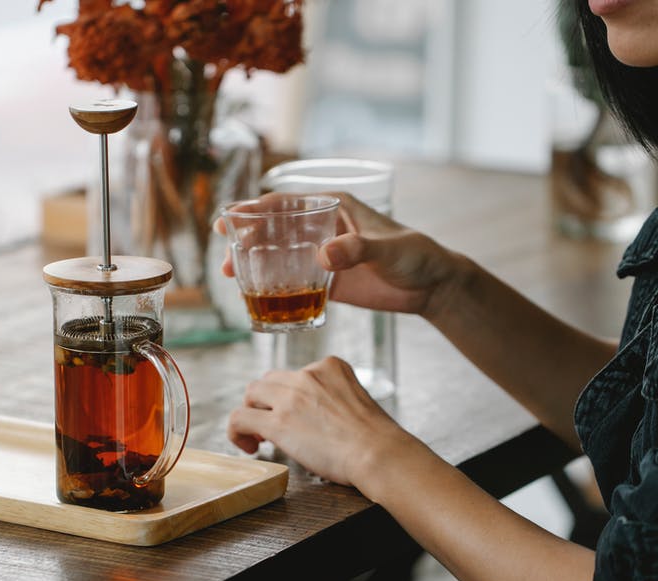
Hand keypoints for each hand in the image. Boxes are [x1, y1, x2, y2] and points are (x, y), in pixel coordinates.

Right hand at [214, 192, 457, 316]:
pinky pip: (294, 283)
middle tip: (224, 253)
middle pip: (274, 229)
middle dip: (245, 238)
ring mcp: (323, 255)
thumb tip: (323, 255)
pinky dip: (274, 289)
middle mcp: (323, 228)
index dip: (254, 209)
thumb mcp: (387, 249)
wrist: (433, 286)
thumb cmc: (416, 255)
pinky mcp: (328, 281)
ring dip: (254, 264)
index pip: (286, 202)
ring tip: (231, 277)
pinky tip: (256, 299)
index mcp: (334, 207)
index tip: (229, 219)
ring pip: (279, 255)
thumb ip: (356, 250)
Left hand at [227, 356, 419, 486]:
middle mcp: (308, 374)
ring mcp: (291, 396)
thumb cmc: (376, 439)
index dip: (289, 397)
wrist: (379, 454)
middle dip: (268, 402)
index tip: (296, 417)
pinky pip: (239, 418)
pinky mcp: (277, 422)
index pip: (296, 375)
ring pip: (252, 394)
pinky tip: (249, 447)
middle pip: (270, 381)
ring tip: (260, 437)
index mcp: (330, 366)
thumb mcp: (358, 400)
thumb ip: (333, 399)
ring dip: (253, 413)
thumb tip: (315, 417)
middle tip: (273, 427)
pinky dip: (237, 431)